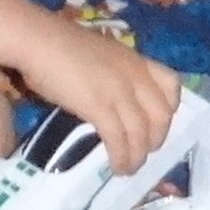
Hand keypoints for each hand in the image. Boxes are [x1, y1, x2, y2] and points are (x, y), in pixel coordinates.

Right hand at [27, 25, 183, 167]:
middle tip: (143, 151)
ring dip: (138, 156)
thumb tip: (104, 93)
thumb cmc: (58, 42)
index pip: (171, 85)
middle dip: (156, 138)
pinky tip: (116, 167)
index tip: (156, 121)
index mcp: (135, 60)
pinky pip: (119, 140)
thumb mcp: (98, 53)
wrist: (39, 40)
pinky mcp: (100, 108)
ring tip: (128, 169)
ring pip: (141, 133)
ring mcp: (119, 93)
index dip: (169, 108)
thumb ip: (111, 72)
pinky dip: (121, 157)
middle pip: (161, 115)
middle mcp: (134, 77)